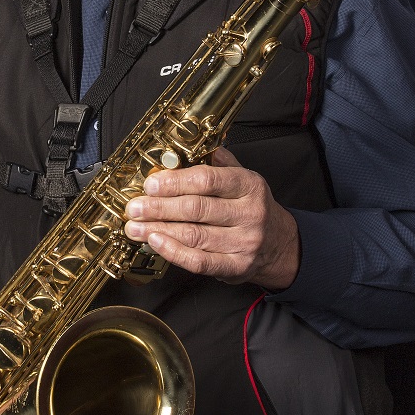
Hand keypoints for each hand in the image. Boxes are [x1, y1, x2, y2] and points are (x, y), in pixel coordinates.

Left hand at [124, 147, 299, 288]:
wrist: (280, 244)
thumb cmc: (251, 207)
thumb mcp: (243, 178)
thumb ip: (218, 163)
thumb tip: (188, 147)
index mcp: (249, 185)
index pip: (207, 180)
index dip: (175, 182)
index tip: (151, 184)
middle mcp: (249, 213)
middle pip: (196, 208)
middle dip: (159, 207)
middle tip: (134, 207)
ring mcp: (244, 242)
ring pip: (194, 235)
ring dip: (159, 230)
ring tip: (135, 227)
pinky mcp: (237, 267)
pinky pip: (200, 261)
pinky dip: (174, 252)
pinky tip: (156, 243)